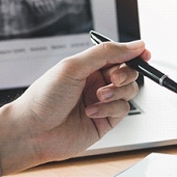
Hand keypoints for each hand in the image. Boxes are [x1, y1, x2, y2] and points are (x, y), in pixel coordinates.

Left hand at [0, 40, 150, 173]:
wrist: (32, 131)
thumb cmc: (43, 98)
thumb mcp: (74, 66)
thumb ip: (106, 53)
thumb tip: (134, 45)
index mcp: (88, 66)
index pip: (118, 55)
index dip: (133, 53)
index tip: (144, 53)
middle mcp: (96, 83)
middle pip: (128, 72)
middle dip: (125, 74)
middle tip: (113, 78)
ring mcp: (102, 102)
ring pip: (129, 91)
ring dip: (117, 92)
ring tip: (98, 97)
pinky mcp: (105, 121)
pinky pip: (122, 110)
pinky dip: (109, 109)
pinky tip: (92, 112)